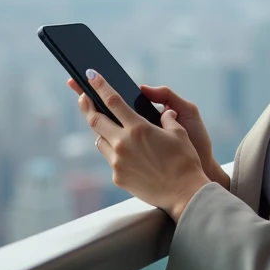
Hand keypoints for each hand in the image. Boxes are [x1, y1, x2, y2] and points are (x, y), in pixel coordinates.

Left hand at [66, 79, 228, 189]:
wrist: (184, 193)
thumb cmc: (185, 161)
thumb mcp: (179, 133)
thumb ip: (167, 119)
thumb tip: (164, 113)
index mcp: (138, 128)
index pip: (112, 101)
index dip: (99, 86)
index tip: (90, 75)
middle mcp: (123, 143)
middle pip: (95, 120)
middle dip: (87, 106)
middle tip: (84, 98)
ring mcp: (118, 162)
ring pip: (99, 141)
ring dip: (102, 132)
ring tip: (108, 128)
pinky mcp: (118, 177)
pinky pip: (110, 159)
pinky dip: (114, 152)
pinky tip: (125, 153)